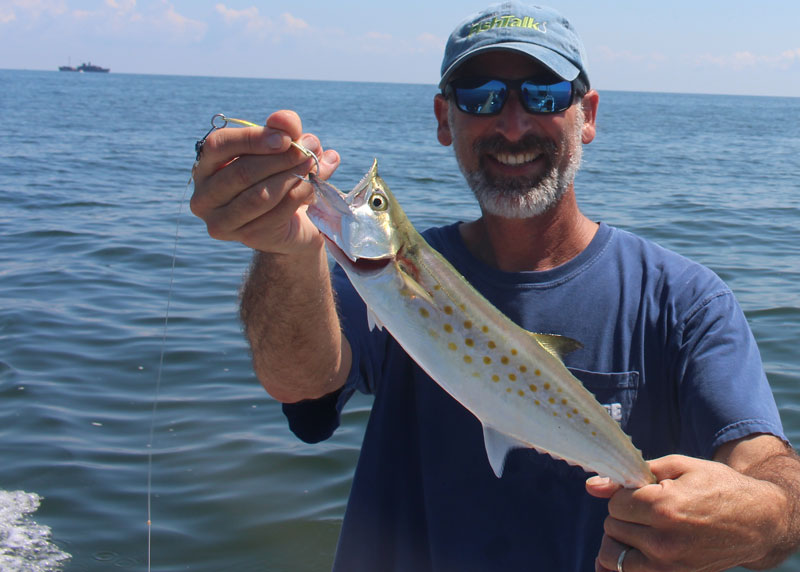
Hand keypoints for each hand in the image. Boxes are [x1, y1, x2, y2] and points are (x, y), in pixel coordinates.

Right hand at [190, 110, 339, 254]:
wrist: (290, 223)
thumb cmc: (277, 176)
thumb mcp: (281, 147)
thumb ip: (283, 129)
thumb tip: (286, 121)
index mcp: (205, 166)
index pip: (219, 145)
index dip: (253, 138)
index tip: (286, 137)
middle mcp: (204, 196)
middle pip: (242, 173)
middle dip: (280, 159)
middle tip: (309, 149)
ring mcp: (222, 221)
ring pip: (259, 196)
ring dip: (292, 177)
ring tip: (313, 164)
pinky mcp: (247, 237)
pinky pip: (276, 213)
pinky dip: (298, 196)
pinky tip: (312, 186)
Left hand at [586, 454, 784, 571]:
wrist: (758, 520)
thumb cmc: (717, 485)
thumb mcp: (678, 467)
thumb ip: (632, 474)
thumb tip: (591, 486)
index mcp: (663, 506)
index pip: (615, 502)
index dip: (625, 493)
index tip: (643, 490)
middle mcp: (664, 539)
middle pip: (612, 525)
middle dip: (624, 513)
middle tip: (648, 507)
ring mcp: (669, 563)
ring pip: (614, 551)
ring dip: (622, 537)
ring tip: (642, 526)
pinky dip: (625, 559)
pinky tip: (633, 547)